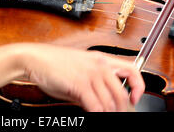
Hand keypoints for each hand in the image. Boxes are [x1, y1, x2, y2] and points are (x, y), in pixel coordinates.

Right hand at [20, 43, 144, 111]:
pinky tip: (92, 114)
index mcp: (102, 59)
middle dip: (121, 110)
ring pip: (109, 102)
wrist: (35, 58)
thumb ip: (92, 87)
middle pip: (121, 94)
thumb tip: (99, 105)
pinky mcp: (80, 84)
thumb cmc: (53, 63)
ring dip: (107, 114)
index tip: (134, 99)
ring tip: (101, 116)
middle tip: (116, 115)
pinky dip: (96, 114)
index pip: (132, 70)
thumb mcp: (78, 73)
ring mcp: (90, 74)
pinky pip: (95, 106)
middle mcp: (99, 65)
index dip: (138, 87)